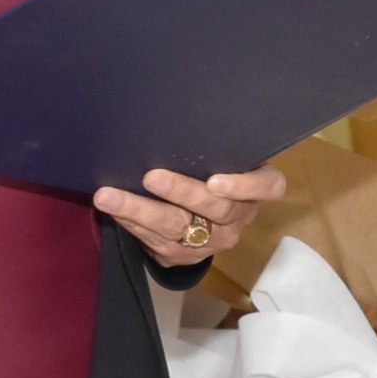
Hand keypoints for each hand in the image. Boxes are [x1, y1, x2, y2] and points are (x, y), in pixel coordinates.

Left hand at [98, 166, 287, 269]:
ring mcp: (211, 241)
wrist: (201, 219)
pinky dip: (131, 221)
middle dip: (181, 192)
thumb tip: (175, 121)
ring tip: (109, 196)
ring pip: (177, 227)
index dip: (244, 186)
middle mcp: (238, 218)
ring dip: (140, 210)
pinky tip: (112, 208)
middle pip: (216, 209)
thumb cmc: (212, 171)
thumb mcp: (222, 160)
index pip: (267, 188)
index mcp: (255, 190)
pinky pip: (154, 239)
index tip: (215, 180)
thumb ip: (212, 150)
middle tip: (151, 177)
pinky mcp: (183, 255)